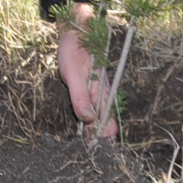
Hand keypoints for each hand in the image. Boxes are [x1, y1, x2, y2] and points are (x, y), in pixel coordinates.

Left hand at [58, 3, 116, 136]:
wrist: (75, 31)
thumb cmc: (73, 51)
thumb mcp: (73, 75)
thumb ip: (80, 98)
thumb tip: (88, 120)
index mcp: (103, 93)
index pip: (108, 124)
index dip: (101, 138)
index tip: (92, 148)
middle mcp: (104, 94)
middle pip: (105, 123)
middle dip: (98, 137)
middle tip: (88, 150)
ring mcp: (98, 91)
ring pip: (100, 116)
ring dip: (94, 129)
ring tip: (86, 143)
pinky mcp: (91, 87)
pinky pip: (94, 107)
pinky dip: (90, 118)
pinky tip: (84, 124)